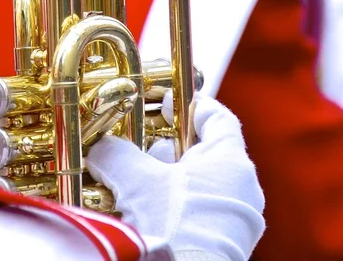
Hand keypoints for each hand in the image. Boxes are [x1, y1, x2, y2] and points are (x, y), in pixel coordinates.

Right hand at [87, 93, 264, 260]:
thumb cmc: (175, 229)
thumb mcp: (139, 182)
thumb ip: (118, 155)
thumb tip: (102, 148)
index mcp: (231, 161)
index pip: (217, 118)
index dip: (190, 105)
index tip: (166, 102)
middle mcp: (241, 188)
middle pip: (201, 152)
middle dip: (165, 147)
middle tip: (136, 146)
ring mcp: (235, 218)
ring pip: (196, 183)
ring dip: (164, 179)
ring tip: (131, 180)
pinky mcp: (223, 241)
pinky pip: (197, 210)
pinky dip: (171, 204)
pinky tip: (142, 210)